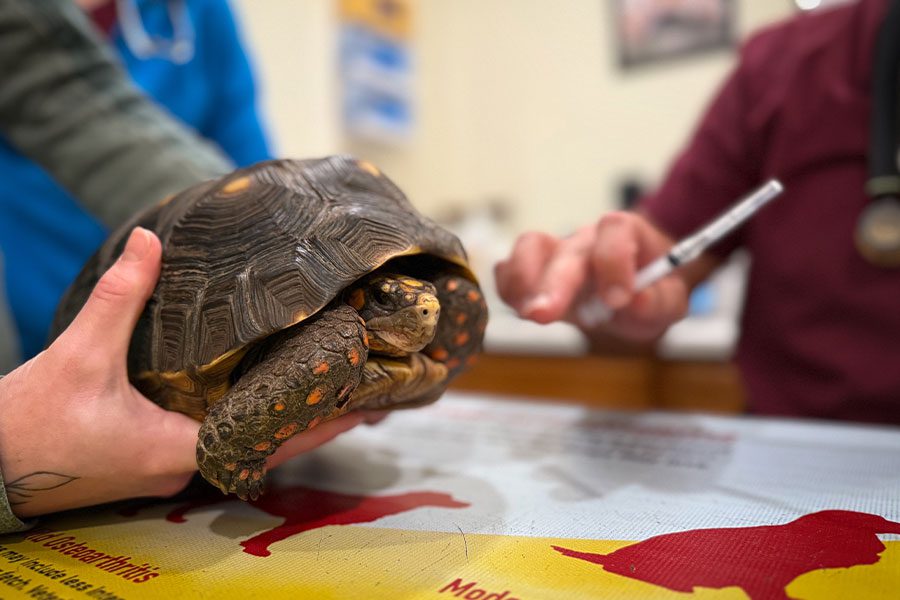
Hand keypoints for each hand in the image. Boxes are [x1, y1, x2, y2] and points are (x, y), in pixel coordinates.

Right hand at [0, 228, 363, 517]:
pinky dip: (246, 417)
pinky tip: (257, 393)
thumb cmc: (32, 423)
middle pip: (266, 444)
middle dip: (312, 418)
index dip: (319, 422)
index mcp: (178, 448)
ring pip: (243, 442)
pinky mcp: (153, 459)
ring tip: (320, 387)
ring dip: (281, 418)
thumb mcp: (79, 356)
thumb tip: (148, 241)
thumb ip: (119, 298)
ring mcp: (168, 466)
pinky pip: (216, 438)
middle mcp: (182, 465)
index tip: (362, 403)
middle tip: (356, 388)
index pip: (270, 440)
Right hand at [495, 212, 715, 340]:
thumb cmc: (652, 290)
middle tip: (545, 315)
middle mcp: (586, 239)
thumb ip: (659, 301)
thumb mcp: (669, 299)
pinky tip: (520, 308)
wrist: (635, 291)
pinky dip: (508, 288)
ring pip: (530, 247)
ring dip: (523, 280)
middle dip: (555, 282)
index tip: (618, 299)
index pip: (615, 230)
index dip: (614, 262)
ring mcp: (556, 252)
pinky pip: (509, 269)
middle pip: (567, 249)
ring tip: (527, 313)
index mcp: (626, 234)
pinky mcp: (534, 272)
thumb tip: (637, 300)